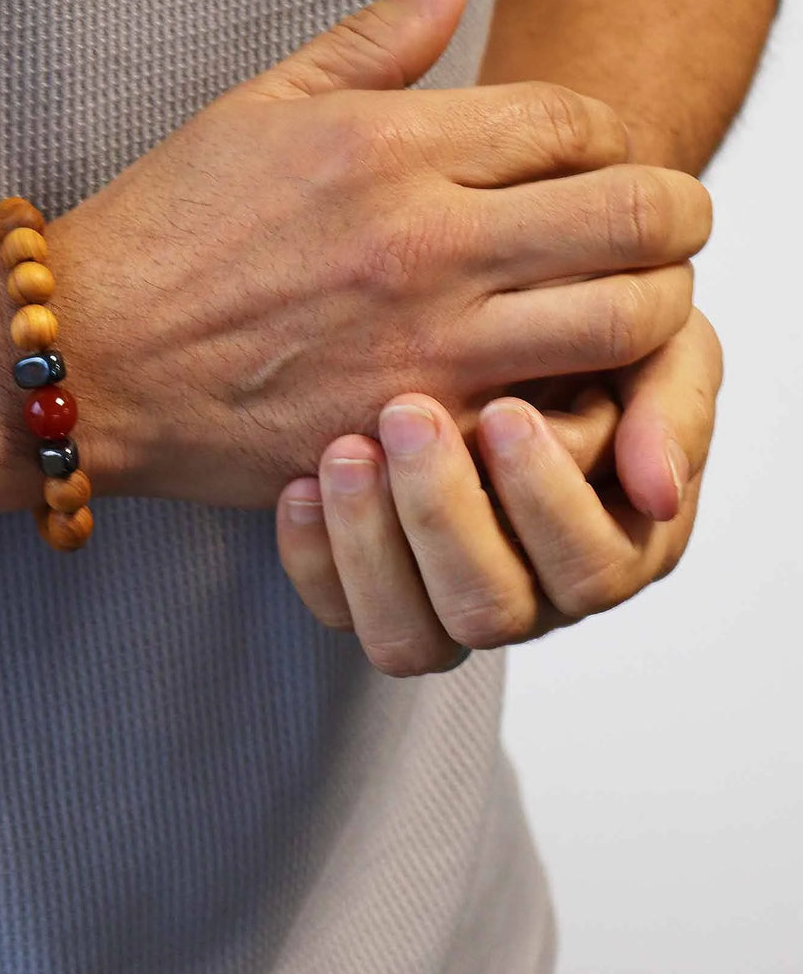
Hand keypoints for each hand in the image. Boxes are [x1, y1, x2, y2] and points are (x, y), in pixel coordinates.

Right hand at [46, 0, 710, 506]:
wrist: (90, 360)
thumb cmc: (163, 232)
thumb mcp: (256, 107)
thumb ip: (373, 40)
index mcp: (390, 144)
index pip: (579, 122)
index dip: (611, 138)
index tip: (591, 162)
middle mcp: (427, 240)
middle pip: (640, 215)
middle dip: (671, 216)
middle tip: (649, 230)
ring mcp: (429, 344)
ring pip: (629, 319)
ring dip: (650, 305)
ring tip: (617, 304)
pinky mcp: (415, 430)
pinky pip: (559, 412)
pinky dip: (585, 392)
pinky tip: (552, 377)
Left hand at [275, 308, 720, 674]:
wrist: (491, 337)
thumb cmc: (584, 346)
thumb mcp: (652, 349)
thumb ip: (673, 406)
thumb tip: (659, 491)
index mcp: (612, 545)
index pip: (587, 568)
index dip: (544, 498)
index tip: (501, 410)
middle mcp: (530, 593)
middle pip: (488, 608)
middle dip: (442, 511)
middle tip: (406, 413)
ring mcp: (446, 602)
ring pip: (409, 636)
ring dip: (369, 543)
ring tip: (345, 450)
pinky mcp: (374, 595)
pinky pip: (338, 615)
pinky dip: (313, 556)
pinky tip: (299, 483)